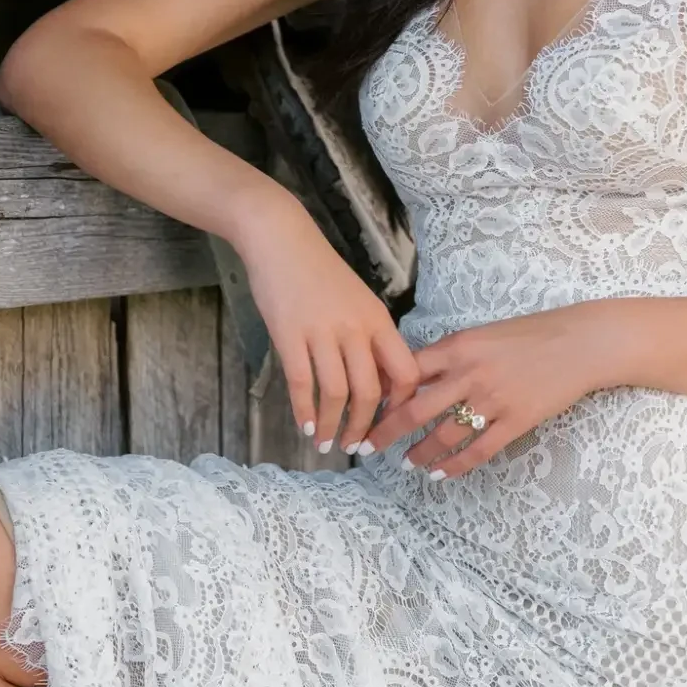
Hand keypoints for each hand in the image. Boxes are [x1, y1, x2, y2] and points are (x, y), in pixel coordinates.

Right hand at [236, 190, 421, 451]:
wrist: (281, 238)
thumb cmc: (320, 271)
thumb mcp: (358, 300)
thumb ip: (370, 337)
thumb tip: (379, 380)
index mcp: (378, 321)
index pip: (405, 373)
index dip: (401, 405)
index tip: (389, 424)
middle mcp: (355, 329)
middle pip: (370, 391)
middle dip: (364, 427)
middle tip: (357, 447)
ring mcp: (322, 332)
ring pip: (336, 393)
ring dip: (333, 426)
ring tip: (327, 444)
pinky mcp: (289, 334)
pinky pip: (302, 383)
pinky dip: (305, 410)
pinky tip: (305, 426)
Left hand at [363, 306, 611, 474]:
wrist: (580, 343)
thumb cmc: (530, 335)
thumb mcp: (482, 333)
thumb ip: (450, 353)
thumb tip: (414, 374)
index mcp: (458, 346)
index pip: (407, 372)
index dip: (382, 394)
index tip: (364, 408)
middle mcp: (470, 374)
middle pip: (414, 410)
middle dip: (384, 432)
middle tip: (364, 448)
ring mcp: (493, 400)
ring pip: (443, 435)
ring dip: (419, 453)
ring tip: (406, 464)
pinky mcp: (515, 421)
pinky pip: (478, 451)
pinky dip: (455, 465)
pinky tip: (439, 474)